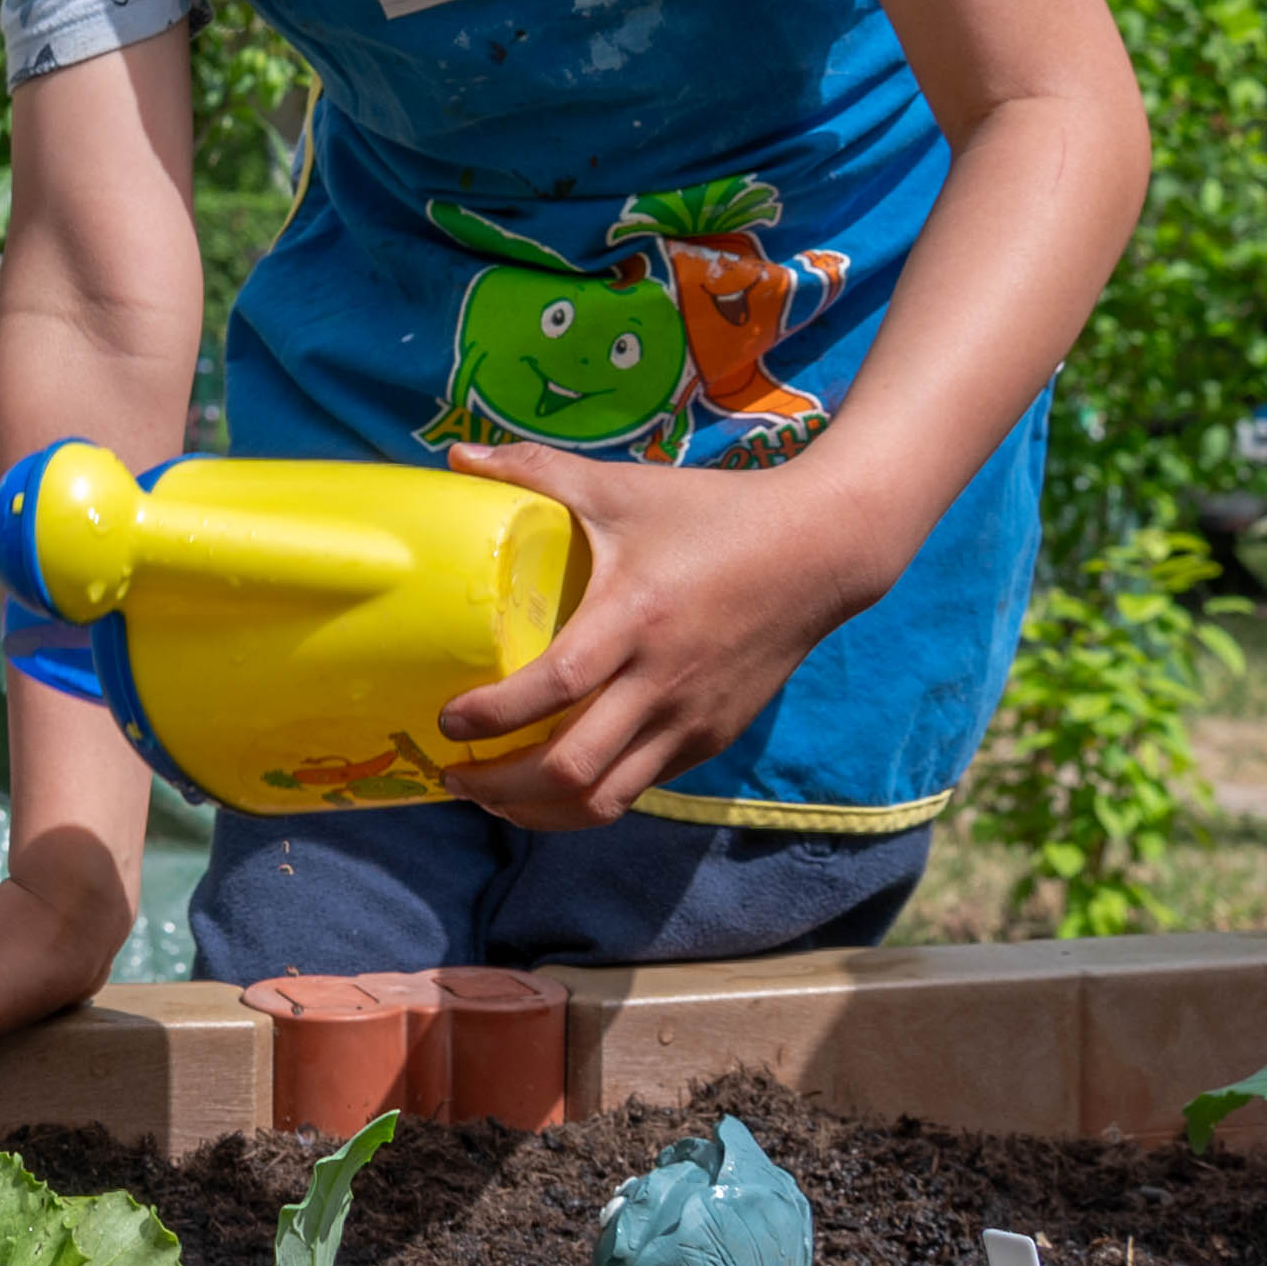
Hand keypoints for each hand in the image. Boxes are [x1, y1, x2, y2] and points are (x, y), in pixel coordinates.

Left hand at [431, 441, 888, 826]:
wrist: (819, 553)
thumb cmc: (713, 515)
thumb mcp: (623, 487)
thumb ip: (536, 470)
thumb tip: (456, 456)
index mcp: (635, 618)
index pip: (555, 688)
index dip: (493, 716)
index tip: (447, 720)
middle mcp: (662, 683)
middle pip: (572, 770)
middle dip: (501, 787)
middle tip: (455, 773)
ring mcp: (690, 721)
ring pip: (604, 799)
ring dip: (540, 809)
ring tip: (494, 796)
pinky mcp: (709, 739)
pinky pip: (638, 787)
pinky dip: (586, 798)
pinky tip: (552, 784)